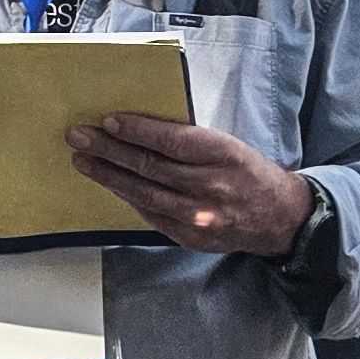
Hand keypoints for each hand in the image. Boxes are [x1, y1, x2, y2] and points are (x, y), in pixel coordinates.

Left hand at [66, 114, 313, 253]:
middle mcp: (211, 187)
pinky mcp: (190, 237)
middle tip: (80, 137)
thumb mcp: (228, 147)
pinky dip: (128, 198)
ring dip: (109, 176)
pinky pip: (151, 215)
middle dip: (109, 150)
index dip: (137, 131)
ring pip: (144, 194)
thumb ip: (189, 142)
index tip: (108, 121)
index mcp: (223, 155)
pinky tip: (111, 184)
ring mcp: (199, 217)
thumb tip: (139, 131)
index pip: (172, 141)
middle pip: (150, 167)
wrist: (279, 218)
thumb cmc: (248, 173)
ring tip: (84, 161)